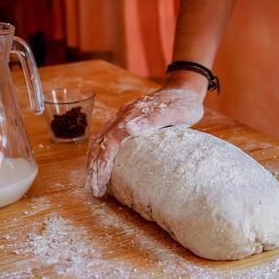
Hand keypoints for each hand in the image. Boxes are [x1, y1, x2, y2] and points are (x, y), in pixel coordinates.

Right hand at [87, 87, 203, 196]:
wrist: (185, 88)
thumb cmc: (184, 103)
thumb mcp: (175, 111)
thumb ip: (154, 119)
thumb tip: (128, 128)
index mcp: (133, 113)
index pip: (111, 141)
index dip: (104, 163)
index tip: (101, 182)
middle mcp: (123, 114)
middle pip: (101, 142)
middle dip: (95, 167)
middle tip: (95, 190)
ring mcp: (123, 116)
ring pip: (100, 139)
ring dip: (94, 161)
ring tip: (94, 182)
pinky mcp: (125, 119)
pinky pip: (105, 136)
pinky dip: (99, 152)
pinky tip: (98, 165)